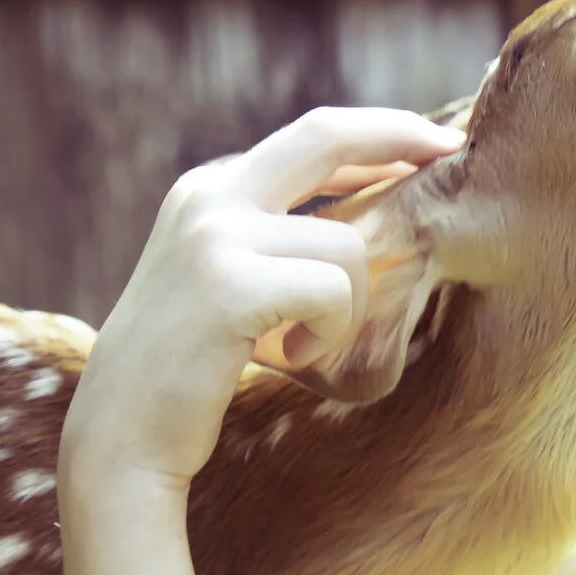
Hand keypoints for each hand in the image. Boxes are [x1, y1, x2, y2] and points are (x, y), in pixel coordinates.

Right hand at [60, 106, 466, 494]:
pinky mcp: (228, 283)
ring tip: (304, 345)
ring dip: (349, 308)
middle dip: (400, 136)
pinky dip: (331, 333)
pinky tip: (294, 359)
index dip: (381, 135)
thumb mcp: (230, 279)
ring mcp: (213, 234)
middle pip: (326, 135)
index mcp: (209, 190)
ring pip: (348, 245)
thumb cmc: (190, 370)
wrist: (121, 440)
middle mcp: (207, 196)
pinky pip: (334, 291)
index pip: (313, 138)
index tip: (434, 142)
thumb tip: (379, 195)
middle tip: (453, 152)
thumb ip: (279, 234)